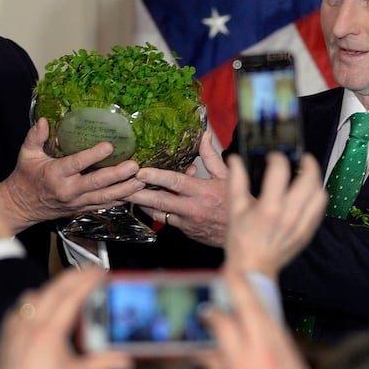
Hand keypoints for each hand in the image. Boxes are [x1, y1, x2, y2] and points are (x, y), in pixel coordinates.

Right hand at [0, 118, 143, 229]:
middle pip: (96, 183)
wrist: (21, 206)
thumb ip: (35, 137)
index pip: (77, 164)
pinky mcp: (81, 209)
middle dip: (117, 174)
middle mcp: (68, 190)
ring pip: (104, 197)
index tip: (109, 146)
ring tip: (141, 181)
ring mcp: (76, 202)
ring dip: (124, 189)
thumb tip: (43, 120)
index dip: (93, 155)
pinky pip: (103, 206)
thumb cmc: (25, 177)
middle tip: (134, 165)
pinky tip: (133, 194)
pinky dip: (119, 201)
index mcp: (55, 174)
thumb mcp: (26, 154)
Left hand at [0, 267, 133, 368]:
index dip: (88, 281)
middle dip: (73, 277)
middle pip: (53, 290)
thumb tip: (124, 360)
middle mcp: (29, 326)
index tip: (100, 272)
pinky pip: (18, 309)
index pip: (72, 296)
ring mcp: (14, 331)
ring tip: (68, 290)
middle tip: (89, 272)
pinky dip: (33, 302)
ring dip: (52, 288)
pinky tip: (39, 311)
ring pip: (33, 296)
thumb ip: (105, 366)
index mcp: (48, 333)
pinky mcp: (5, 339)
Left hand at [126, 130, 229, 245]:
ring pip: (158, 213)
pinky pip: (166, 221)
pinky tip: (145, 204)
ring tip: (125, 194)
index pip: (175, 183)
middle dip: (138, 194)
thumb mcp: (226, 176)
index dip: (156, 177)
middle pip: (159, 201)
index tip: (140, 172)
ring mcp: (188, 222)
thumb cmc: (237, 202)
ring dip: (142, 204)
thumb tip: (204, 135)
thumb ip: (211, 156)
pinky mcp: (186, 231)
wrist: (247, 232)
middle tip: (121, 187)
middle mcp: (193, 208)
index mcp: (203, 192)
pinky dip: (155, 212)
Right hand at [200, 271, 319, 368]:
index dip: (210, 313)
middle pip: (251, 308)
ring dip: (256, 300)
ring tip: (244, 288)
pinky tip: (260, 320)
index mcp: (242, 364)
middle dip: (239, 286)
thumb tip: (201, 351)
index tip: (203, 311)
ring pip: (270, 317)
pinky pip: (281, 332)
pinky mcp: (298, 363)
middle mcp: (265, 355)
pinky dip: (268, 320)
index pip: (223, 324)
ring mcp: (285, 356)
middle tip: (228, 271)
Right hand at [224, 152, 325, 276]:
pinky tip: (308, 194)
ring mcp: (301, 224)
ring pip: (319, 194)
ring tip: (307, 175)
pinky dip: (317, 197)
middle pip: (309, 179)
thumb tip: (235, 160)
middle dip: (307, 163)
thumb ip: (236, 181)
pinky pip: (320, 209)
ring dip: (315, 180)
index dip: (277, 157)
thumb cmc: (241, 241)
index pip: (280, 171)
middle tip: (301, 158)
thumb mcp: (234, 209)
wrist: (253, 267)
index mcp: (269, 207)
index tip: (273, 157)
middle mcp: (289, 215)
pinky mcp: (307, 232)